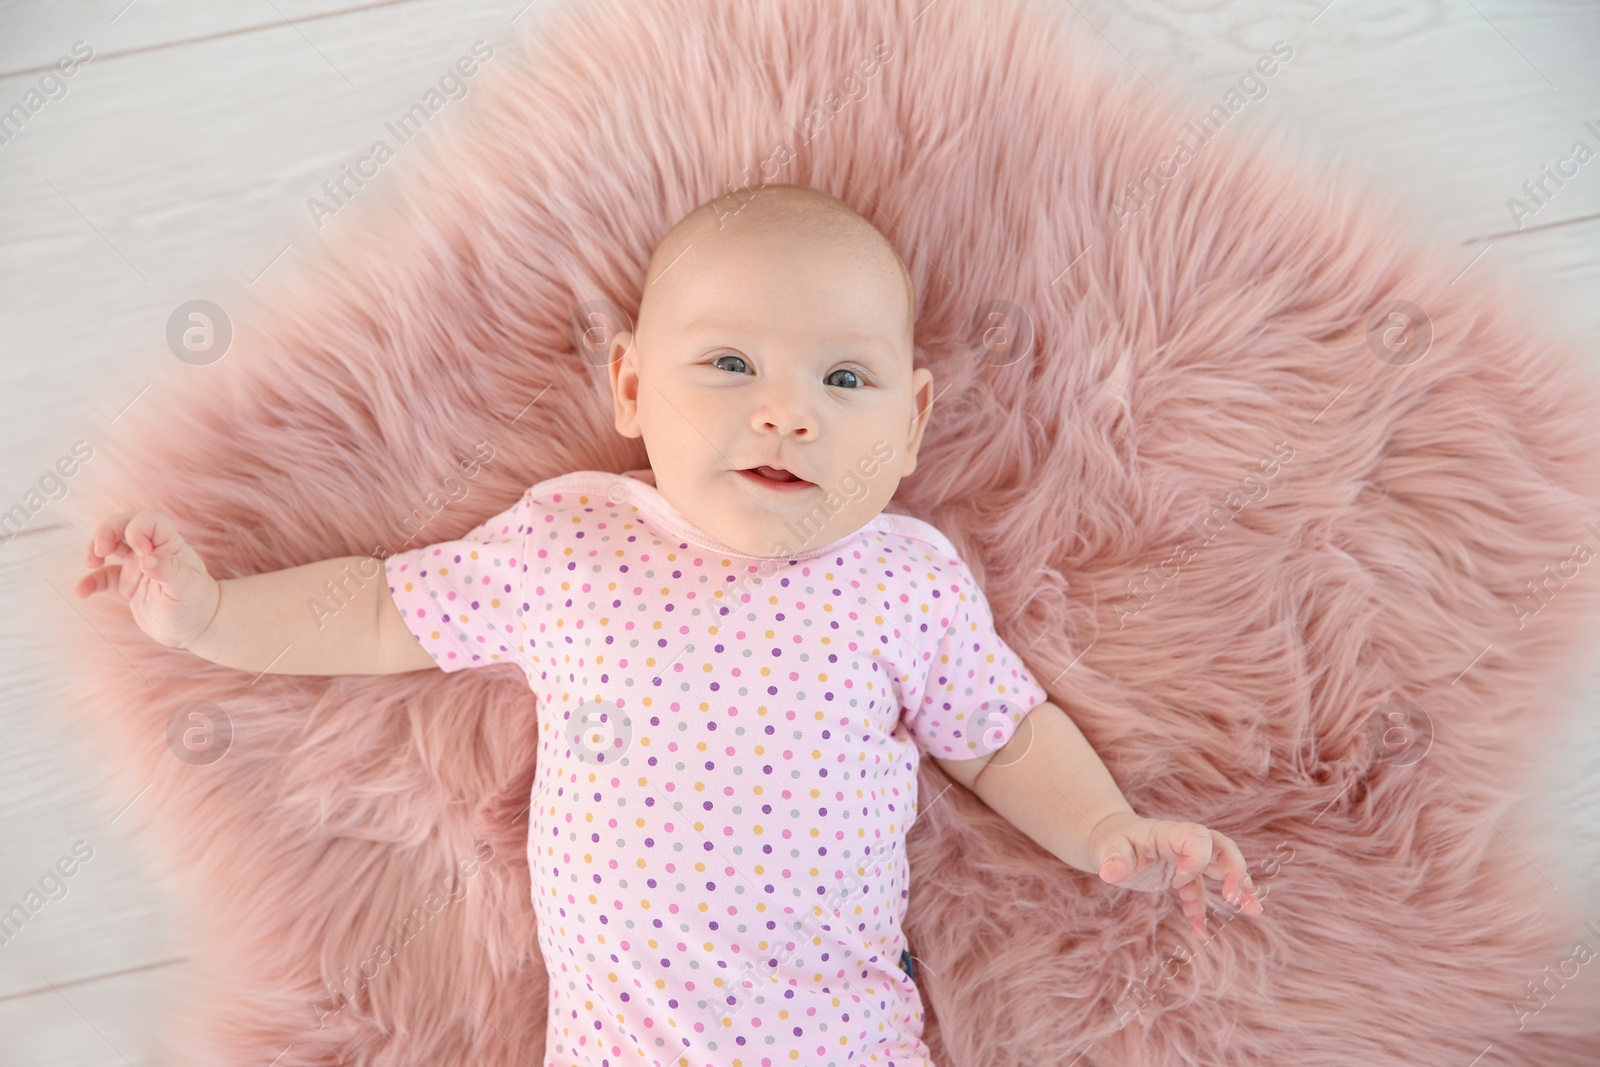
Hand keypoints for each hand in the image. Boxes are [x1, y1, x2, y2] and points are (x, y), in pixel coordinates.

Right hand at [75, 509, 221, 650]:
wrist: (195, 627)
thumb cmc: (197, 604)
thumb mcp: (188, 589)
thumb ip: (170, 571)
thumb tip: (147, 559)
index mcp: (170, 545)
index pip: (150, 520)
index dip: (138, 528)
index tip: (140, 551)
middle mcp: (152, 550)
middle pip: (124, 525)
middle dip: (107, 531)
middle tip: (100, 550)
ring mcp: (137, 566)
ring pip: (110, 545)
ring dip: (95, 548)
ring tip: (91, 563)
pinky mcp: (126, 584)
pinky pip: (103, 577)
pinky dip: (90, 581)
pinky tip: (81, 591)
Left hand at [1090, 812, 1263, 935]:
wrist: (1108, 842)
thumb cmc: (1109, 842)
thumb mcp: (1106, 850)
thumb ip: (1113, 861)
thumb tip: (1110, 873)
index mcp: (1169, 833)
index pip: (1198, 837)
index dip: (1198, 858)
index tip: (1180, 878)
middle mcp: (1184, 844)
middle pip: (1222, 849)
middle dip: (1235, 871)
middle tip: (1238, 899)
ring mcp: (1186, 860)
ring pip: (1222, 869)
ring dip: (1238, 888)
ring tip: (1254, 910)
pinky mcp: (1182, 877)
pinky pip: (1199, 893)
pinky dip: (1200, 912)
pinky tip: (1199, 933)